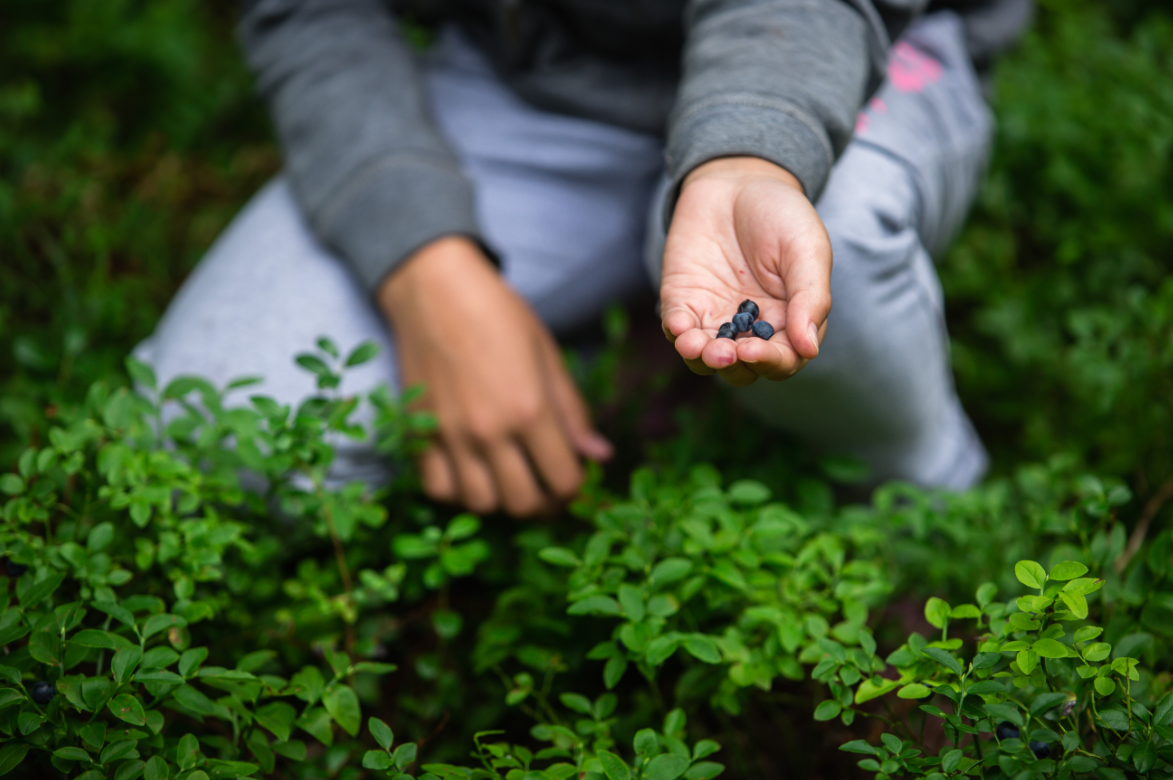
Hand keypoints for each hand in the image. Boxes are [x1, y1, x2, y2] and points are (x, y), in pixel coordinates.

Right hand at [377, 237, 611, 516]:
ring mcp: (450, 436)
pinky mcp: (419, 433)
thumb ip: (573, 411)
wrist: (433, 288)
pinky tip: (471, 472)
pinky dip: (457, 491)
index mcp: (530, 409)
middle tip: (545, 483)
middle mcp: (490, 431)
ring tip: (509, 478)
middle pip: (523, 503)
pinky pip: (438, 489)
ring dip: (500, 500)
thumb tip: (598, 455)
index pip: (564, 480)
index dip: (576, 486)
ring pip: (481, 504)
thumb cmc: (498, 314)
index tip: (573, 474)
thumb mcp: (548, 355)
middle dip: (543, 501)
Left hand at [659, 157, 832, 385]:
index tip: (755, 350)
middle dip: (733, 366)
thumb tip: (807, 349)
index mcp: (789, 321)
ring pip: (705, 359)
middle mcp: (751, 328)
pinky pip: (677, 328)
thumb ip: (810, 297)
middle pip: (742, 368)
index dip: (770, 362)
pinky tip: (679, 327)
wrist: (736, 180)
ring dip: (700, 359)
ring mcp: (714, 317)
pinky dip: (676, 332)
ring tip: (696, 346)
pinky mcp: (683, 302)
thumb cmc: (781, 215)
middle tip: (725, 352)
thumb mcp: (807, 249)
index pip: (783, 359)